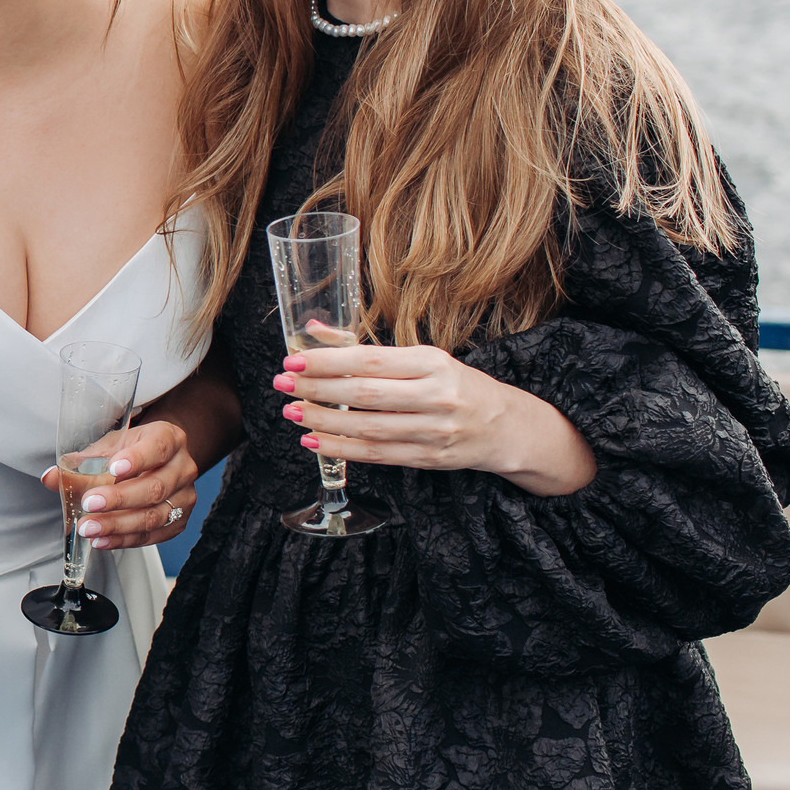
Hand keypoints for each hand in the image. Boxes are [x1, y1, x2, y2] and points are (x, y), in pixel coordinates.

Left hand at [42, 419, 200, 551]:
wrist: (159, 461)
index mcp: (168, 439)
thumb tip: (50, 477)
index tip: (113, 468)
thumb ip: (81, 461)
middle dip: (119, 499)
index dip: (136, 460)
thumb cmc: (132, 450)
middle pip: (155, 487)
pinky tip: (102, 540)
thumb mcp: (109, 446)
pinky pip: (152, 536)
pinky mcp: (179, 522)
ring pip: (154, 516)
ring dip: (118, 525)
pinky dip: (124, 540)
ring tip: (89, 528)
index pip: (157, 448)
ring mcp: (184, 497)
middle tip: (89, 504)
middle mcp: (182, 468)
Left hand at [275, 337, 597, 496]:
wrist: (506, 426)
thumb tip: (316, 330)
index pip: (371, 360)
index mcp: (432, 363)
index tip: (294, 360)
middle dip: (318, 389)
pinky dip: (342, 449)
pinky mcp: (429, 458)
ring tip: (293, 412)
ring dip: (324, 422)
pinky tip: (314, 441)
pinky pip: (377, 454)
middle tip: (283, 384)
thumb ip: (371, 351)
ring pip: (368, 427)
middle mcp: (435, 396)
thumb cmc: (456, 386)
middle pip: (366, 394)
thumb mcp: (424, 360)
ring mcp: (434, 431)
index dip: (329, 361)